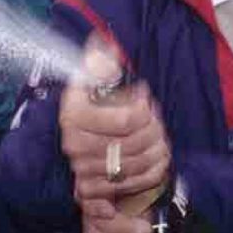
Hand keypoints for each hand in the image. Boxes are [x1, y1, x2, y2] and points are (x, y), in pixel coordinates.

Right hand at [58, 39, 170, 201]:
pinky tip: (156, 157)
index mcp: (73, 115)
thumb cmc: (92, 107)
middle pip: (135, 143)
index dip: (145, 110)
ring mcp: (84, 170)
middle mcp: (75, 145)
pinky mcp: (96, 190)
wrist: (82, 144)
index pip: (128, 120)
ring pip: (138, 163)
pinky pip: (137, 182)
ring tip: (158, 137)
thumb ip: (99, 62)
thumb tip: (102, 42)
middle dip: (154, 130)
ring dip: (156, 149)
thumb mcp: (91, 80)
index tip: (145, 99)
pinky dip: (154, 170)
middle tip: (156, 120)